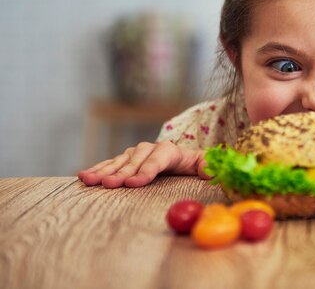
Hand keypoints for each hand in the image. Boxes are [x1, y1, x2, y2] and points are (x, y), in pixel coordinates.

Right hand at [78, 141, 209, 187]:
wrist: (186, 160)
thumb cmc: (196, 166)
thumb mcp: (206, 166)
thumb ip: (209, 167)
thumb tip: (211, 170)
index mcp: (171, 151)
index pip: (158, 159)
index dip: (146, 171)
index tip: (134, 184)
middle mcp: (150, 149)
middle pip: (135, 162)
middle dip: (122, 173)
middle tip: (108, 185)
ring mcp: (136, 153)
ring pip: (119, 162)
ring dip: (104, 171)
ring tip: (90, 181)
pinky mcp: (126, 160)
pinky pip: (110, 164)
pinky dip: (98, 169)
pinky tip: (85, 177)